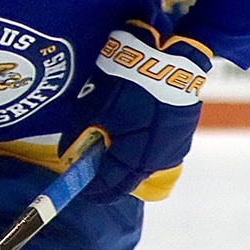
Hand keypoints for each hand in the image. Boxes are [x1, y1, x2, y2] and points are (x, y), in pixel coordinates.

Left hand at [65, 26, 209, 202]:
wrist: (170, 60)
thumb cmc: (128, 84)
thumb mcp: (95, 109)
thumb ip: (79, 136)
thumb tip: (67, 155)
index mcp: (132, 160)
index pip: (107, 186)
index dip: (91, 189)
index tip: (82, 188)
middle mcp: (154, 162)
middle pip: (127, 182)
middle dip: (109, 182)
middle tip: (95, 177)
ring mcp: (172, 151)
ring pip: (143, 168)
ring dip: (127, 166)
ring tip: (113, 153)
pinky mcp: (182, 137)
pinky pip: (157, 154)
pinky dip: (142, 152)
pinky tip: (134, 138)